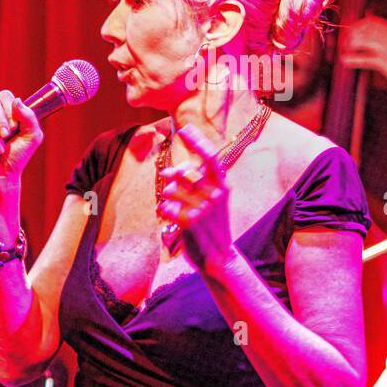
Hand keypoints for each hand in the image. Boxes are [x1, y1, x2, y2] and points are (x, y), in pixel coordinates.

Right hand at [0, 90, 43, 184]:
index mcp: (6, 112)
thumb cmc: (18, 156)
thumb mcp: (32, 136)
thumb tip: (16, 100)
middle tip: (7, 135)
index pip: (4, 96)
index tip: (15, 125)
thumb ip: (29, 117)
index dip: (9, 108)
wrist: (3, 175)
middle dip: (0, 120)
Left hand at [157, 124, 233, 270]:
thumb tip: (168, 172)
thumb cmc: (211, 225)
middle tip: (168, 183)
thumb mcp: (210, 200)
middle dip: (170, 176)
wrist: (219, 256)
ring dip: (166, 197)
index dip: (198, 142)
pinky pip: (165, 206)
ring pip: (170, 190)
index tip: (185, 129)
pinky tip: (170, 218)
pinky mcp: (189, 222)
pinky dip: (163, 211)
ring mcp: (203, 208)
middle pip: (183, 173)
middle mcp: (215, 194)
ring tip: (174, 208)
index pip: (211, 158)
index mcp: (223, 186)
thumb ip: (193, 182)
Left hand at [339, 16, 386, 102]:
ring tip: (345, 51)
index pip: (370, 22)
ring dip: (349, 46)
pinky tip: (345, 61)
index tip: (348, 32)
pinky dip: (352, 59)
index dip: (356, 26)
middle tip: (344, 44)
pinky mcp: (384, 62)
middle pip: (363, 30)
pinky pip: (364, 59)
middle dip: (349, 36)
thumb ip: (385, 34)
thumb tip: (370, 24)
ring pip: (362, 41)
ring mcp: (386, 49)